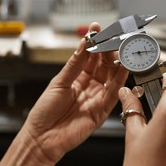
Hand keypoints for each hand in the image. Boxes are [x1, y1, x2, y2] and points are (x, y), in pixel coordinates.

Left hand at [0, 23, 128, 165]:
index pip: (90, 56)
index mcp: (77, 78)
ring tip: (119, 46)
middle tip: (111, 36)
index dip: (94, 42)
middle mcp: (89, 86)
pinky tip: (122, 66)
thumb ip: (74, 65)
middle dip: (107, 49)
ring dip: (116, 61)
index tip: (97, 28)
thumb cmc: (45, 112)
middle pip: (103, 64)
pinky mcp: (102, 110)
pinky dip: (119, 79)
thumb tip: (83, 43)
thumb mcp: (59, 83)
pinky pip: (113, 93)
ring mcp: (96, 97)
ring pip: (111, 76)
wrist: (42, 137)